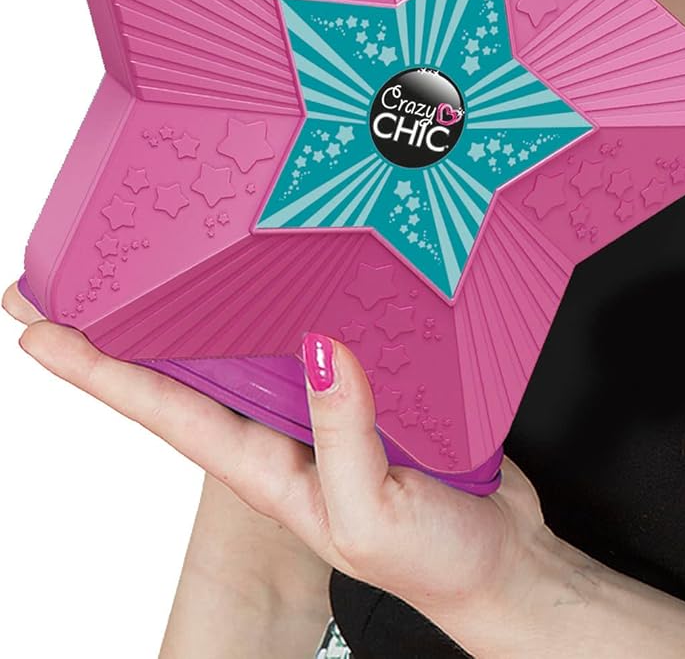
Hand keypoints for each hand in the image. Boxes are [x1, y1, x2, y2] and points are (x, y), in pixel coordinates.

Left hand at [3, 278, 559, 629]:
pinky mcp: (377, 387)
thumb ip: (343, 436)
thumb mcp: (373, 514)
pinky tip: (300, 266)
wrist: (504, 564)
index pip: (165, 408)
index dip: (98, 370)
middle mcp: (286, 430)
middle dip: (134, 322)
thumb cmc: (434, 561)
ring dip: (214, 301)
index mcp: (266, 466)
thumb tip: (321, 349)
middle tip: (82, 270)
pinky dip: (310, 295)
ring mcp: (329, 408)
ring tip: (165, 254)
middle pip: (196, 365)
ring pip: (260, 340)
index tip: (40, 330)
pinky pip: (333, 330)